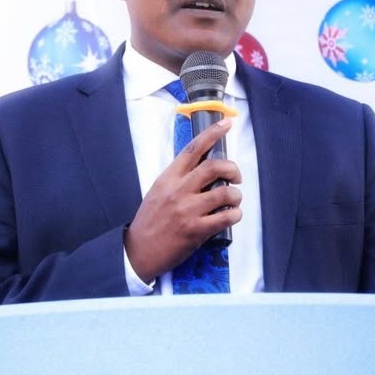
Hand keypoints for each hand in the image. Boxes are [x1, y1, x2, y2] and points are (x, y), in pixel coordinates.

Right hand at [124, 118, 241, 283]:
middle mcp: (178, 190)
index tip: (226, 123)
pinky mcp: (196, 231)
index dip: (212, 133)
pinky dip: (235, 214)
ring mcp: (188, 211)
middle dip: (232, 168)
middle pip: (214, 167)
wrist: (138, 251)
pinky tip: (232, 215)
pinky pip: (226, 217)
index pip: (193, 149)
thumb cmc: (150, 220)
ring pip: (224, 192)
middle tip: (236, 176)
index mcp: (168, 177)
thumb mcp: (159, 191)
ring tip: (234, 200)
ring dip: (236, 195)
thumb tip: (204, 167)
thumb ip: (178, 178)